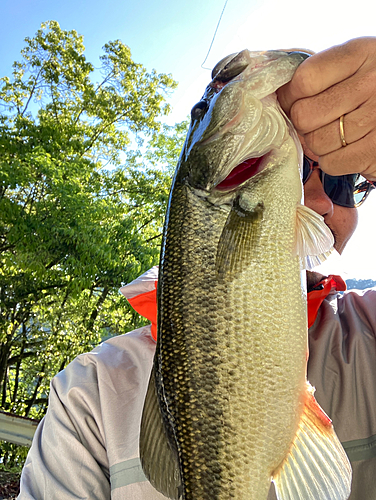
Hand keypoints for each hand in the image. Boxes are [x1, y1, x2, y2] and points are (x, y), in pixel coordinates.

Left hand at [277, 37, 375, 181]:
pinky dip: (334, 161)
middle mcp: (370, 82)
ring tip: (337, 134)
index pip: (303, 80)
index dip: (289, 97)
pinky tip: (348, 148)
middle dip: (304, 124)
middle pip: (303, 115)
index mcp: (360, 53)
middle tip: (319, 121)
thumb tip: (276, 94)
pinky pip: (331, 163)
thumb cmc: (372, 89)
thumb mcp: (353, 66)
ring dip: (319, 143)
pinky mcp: (375, 150)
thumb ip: (318, 73)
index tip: (293, 101)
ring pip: (315, 142)